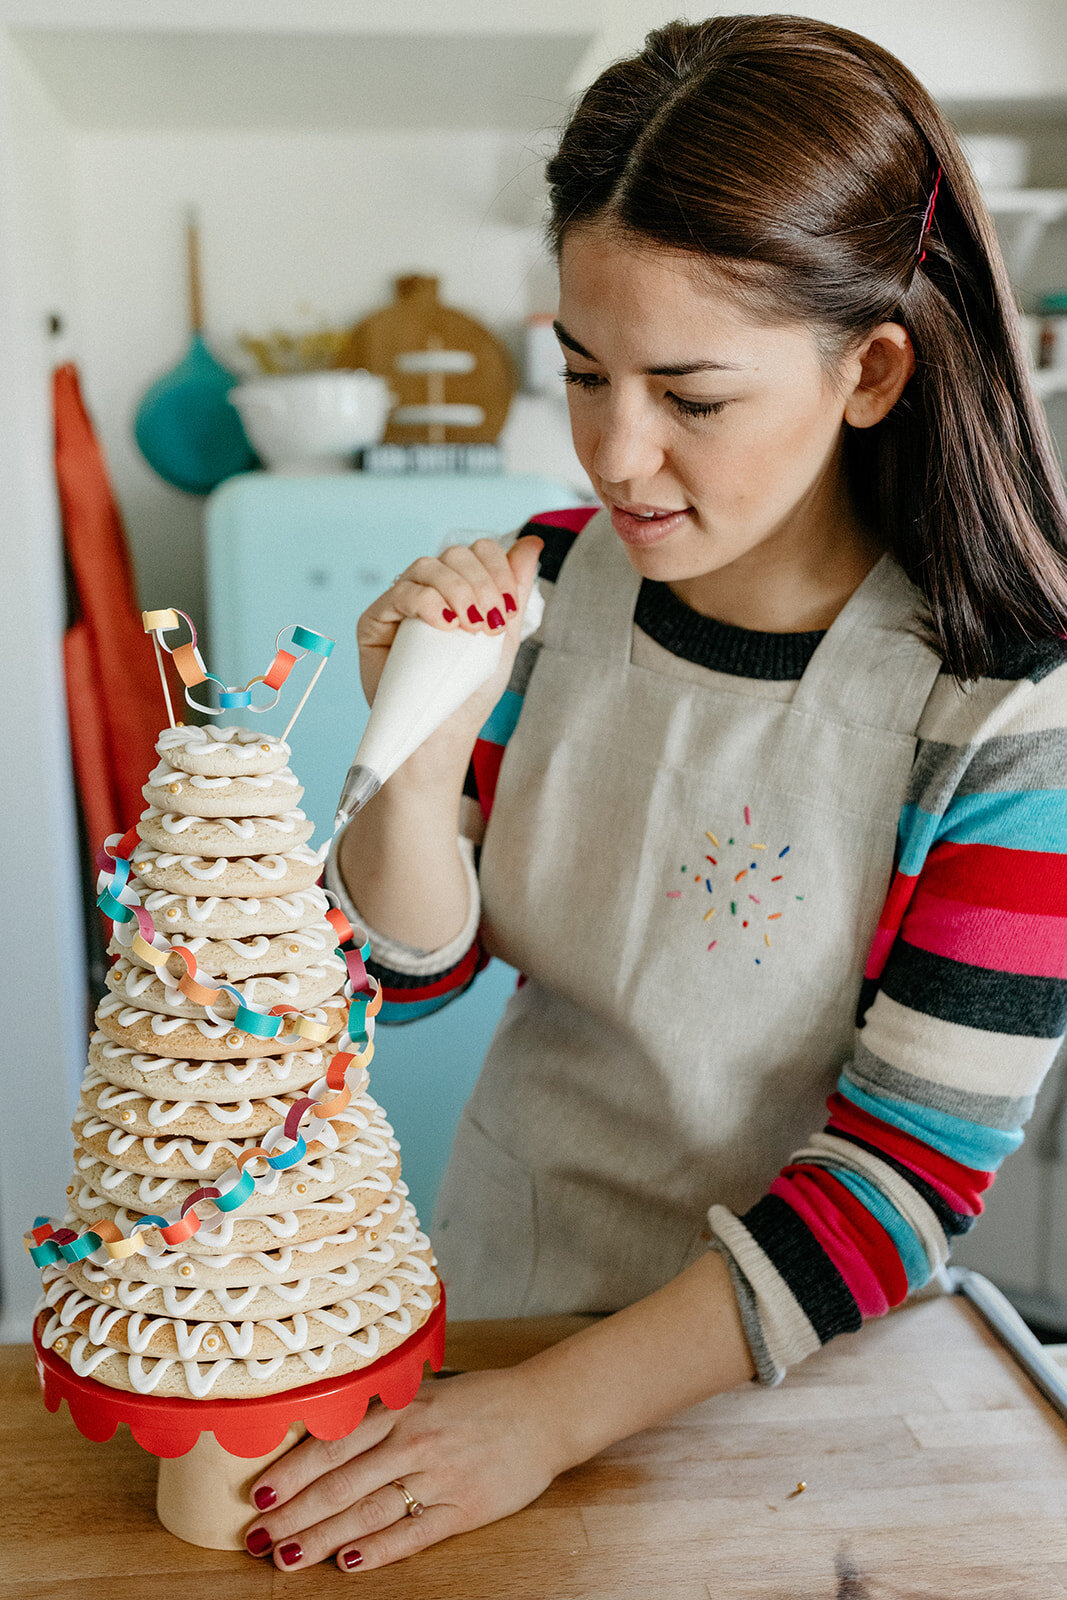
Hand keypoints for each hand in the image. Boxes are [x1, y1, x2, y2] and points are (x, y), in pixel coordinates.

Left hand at [243, 1365, 559, 1572]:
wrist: (545, 1410)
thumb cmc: (481, 1400)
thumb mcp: (427, 1391)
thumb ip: (382, 1412)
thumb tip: (324, 1433)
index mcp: (402, 1409)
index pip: (332, 1445)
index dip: (292, 1473)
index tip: (257, 1495)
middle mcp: (415, 1442)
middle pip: (341, 1485)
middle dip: (294, 1515)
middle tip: (258, 1537)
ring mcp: (440, 1476)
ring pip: (368, 1513)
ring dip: (322, 1538)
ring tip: (288, 1557)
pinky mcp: (465, 1508)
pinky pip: (414, 1534)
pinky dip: (379, 1550)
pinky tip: (349, 1563)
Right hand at [354, 535, 543, 783]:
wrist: (442, 732)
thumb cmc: (470, 691)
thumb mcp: (504, 637)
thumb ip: (516, 589)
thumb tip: (533, 542)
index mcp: (460, 589)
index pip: (479, 552)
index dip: (498, 568)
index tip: (510, 608)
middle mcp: (429, 589)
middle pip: (455, 554)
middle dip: (481, 583)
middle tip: (491, 623)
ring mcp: (401, 602)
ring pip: (428, 566)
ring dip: (457, 591)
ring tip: (470, 628)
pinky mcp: (375, 620)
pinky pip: (400, 592)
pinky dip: (426, 603)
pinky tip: (443, 626)